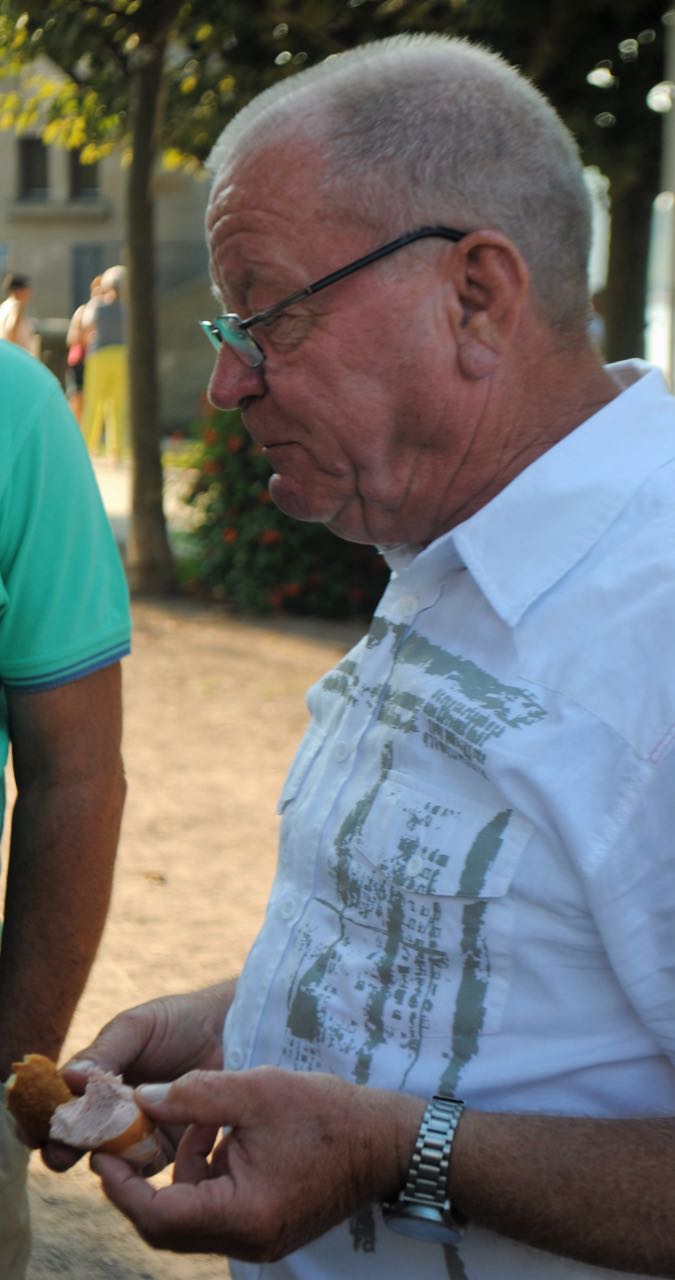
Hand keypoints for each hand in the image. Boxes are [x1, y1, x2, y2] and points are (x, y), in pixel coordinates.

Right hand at [43, 981, 233, 1172]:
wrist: (228, 1031)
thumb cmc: (177, 1022)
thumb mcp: (137, 1027)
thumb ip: (105, 1052)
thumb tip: (68, 1078)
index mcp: (94, 1078)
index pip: (59, 1103)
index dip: (45, 1118)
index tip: (38, 1128)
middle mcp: (108, 1109)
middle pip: (75, 1137)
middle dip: (63, 1147)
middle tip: (63, 1149)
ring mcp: (135, 1130)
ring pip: (105, 1156)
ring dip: (97, 1158)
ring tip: (98, 1153)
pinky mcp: (164, 1147)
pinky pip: (141, 1165)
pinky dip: (133, 1164)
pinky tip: (133, 1156)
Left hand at [90, 1066, 424, 1261]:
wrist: (387, 1141)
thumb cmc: (326, 1115)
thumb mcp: (254, 1091)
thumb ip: (192, 1095)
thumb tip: (140, 1099)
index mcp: (243, 1214)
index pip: (159, 1217)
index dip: (124, 1186)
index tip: (106, 1151)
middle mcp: (247, 1239)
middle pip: (168, 1227)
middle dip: (142, 1183)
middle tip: (126, 1141)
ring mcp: (258, 1238)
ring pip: (192, 1216)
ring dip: (179, 1170)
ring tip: (192, 1116)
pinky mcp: (267, 1226)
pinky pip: (217, 1210)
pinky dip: (205, 1174)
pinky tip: (218, 1131)